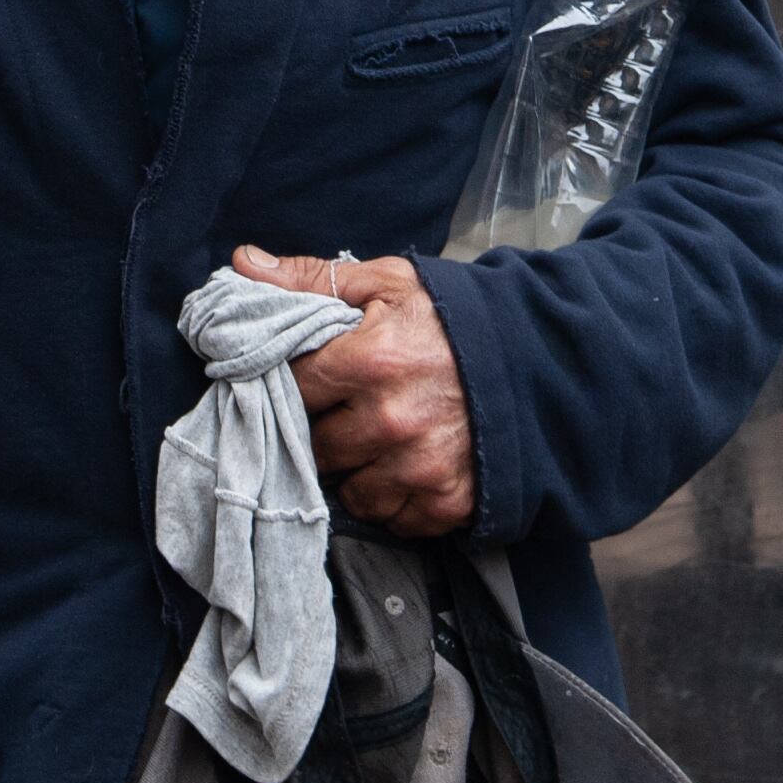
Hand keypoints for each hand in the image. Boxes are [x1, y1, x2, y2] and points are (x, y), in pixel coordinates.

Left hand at [231, 245, 477, 538]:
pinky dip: (391, 499)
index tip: (307, 379)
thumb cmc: (452, 320)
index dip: (293, 384)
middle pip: (315, 446)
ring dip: (354, 469)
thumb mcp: (386, 284)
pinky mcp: (447, 503)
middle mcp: (393, 420)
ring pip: (348, 490)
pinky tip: (403, 466)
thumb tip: (242, 264)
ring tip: (375, 438)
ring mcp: (422, 467)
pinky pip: (390, 519)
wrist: (539, 359)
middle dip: (322, 429)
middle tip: (344, 409)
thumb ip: (311, 279)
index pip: (292, 389)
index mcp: (372, 360)